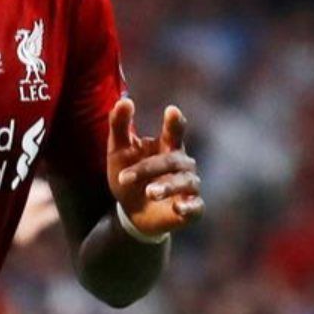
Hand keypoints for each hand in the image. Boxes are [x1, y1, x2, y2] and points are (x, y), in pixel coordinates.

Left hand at [106, 98, 203, 236]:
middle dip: (148, 168)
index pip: (175, 130)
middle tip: (125, 177)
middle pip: (172, 160)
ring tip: (149, 192)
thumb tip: (124, 100)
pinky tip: (178, 208)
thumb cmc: (128, 176)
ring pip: (184, 182)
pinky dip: (188, 207)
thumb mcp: (118, 151)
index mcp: (167, 146)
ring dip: (167, 186)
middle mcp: (182, 164)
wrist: (132, 213)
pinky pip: (195, 206)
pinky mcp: (192, 210)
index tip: (172, 111)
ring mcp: (189, 187)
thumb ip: (119, 126)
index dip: (175, 122)